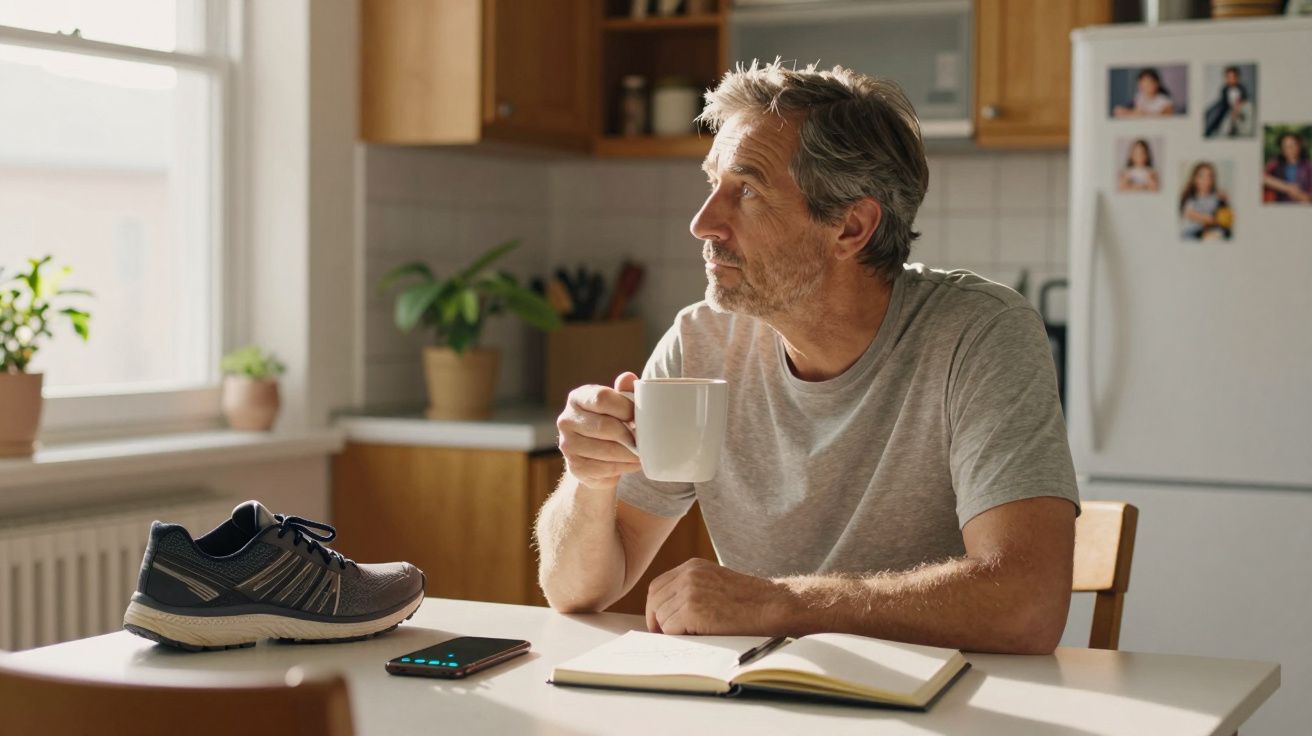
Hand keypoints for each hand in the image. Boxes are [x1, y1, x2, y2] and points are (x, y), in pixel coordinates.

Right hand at [557, 372, 640, 490]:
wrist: (593, 457)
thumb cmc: (611, 423)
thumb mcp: (617, 404)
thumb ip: (624, 391)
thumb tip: (628, 378)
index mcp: (577, 398)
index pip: (602, 398)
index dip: (625, 407)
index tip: (638, 416)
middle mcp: (567, 420)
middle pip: (605, 426)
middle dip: (630, 434)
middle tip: (646, 439)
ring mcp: (568, 445)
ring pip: (608, 450)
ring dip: (631, 453)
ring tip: (644, 452)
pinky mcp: (575, 468)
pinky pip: (606, 468)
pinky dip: (625, 467)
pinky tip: (633, 463)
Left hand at [645, 558, 791, 634]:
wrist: (771, 606)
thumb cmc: (749, 601)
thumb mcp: (716, 583)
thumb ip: (693, 588)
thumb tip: (668, 611)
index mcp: (692, 567)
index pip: (657, 586)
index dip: (655, 607)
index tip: (660, 622)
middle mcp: (688, 575)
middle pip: (655, 601)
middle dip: (657, 621)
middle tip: (666, 635)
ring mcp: (689, 591)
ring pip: (661, 617)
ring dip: (671, 630)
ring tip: (691, 634)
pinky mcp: (693, 610)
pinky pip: (670, 629)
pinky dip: (679, 637)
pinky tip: (697, 636)